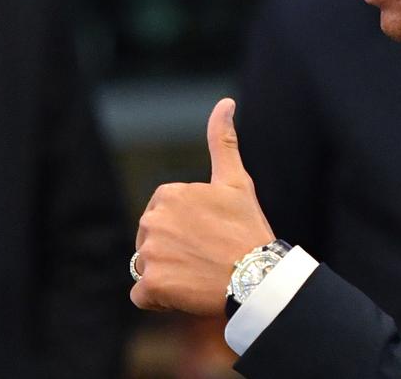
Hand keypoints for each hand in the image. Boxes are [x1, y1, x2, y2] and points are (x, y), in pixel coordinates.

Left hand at [131, 98, 274, 314]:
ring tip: (199, 275)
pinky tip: (185, 293)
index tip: (210, 235)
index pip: (162, 217)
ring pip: (147, 268)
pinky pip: (142, 295)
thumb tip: (225, 102)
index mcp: (169, 195)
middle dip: (172, 252)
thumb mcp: (235, 182)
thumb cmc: (248, 228)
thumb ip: (223, 141)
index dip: (185, 229)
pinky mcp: (151, 284)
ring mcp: (150, 253)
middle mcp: (153, 220)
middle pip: (151, 242)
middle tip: (206, 257)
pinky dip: (159, 299)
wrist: (258, 275)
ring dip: (168, 275)